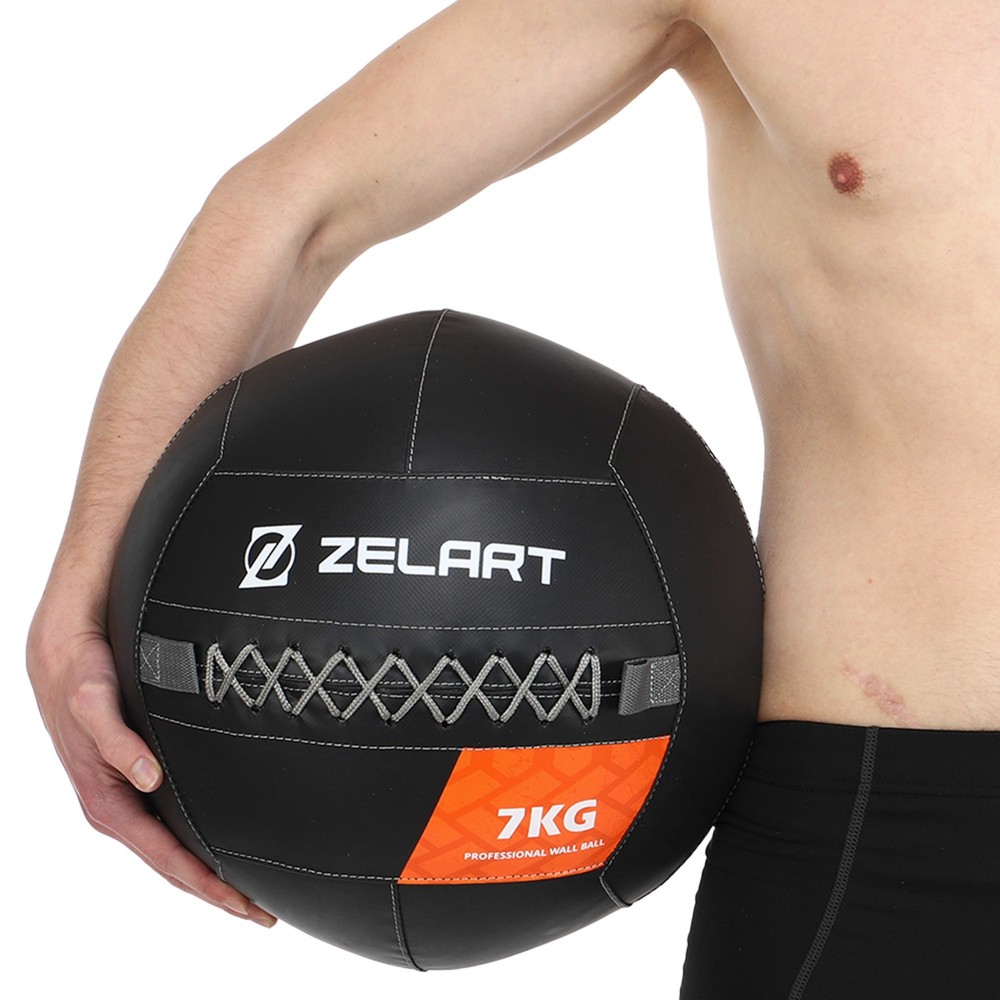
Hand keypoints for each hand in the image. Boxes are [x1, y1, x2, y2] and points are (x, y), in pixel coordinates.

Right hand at [27, 609, 275, 927]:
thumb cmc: (79, 679)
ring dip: (210, 878)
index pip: (167, 857)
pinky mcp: (137, 785)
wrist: (63, 656)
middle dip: (218, 895)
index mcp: (108, 802)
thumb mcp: (94, 704)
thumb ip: (118, 742)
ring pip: (174, 854)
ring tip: (250, 897)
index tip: (242, 903)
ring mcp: (128, 800)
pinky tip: (221, 854)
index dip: (206, 884)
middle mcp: (119, 808)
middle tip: (263, 916)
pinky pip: (170, 830)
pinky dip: (198, 850)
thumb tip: (148, 776)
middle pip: (174, 868)